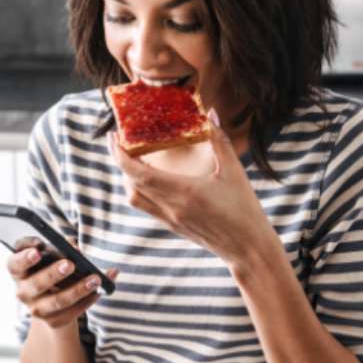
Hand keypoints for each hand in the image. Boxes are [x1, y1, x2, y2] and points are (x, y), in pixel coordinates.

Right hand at [7, 248, 119, 329]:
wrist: (51, 299)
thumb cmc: (50, 267)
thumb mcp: (50, 255)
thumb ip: (59, 246)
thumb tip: (75, 248)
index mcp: (18, 271)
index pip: (15, 264)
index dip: (24, 258)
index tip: (37, 251)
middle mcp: (23, 292)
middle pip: (37, 284)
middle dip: (54, 274)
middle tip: (70, 264)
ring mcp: (37, 309)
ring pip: (58, 301)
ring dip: (79, 289)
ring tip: (96, 279)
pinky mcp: (53, 321)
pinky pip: (72, 312)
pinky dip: (87, 301)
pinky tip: (99, 291)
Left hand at [109, 110, 276, 266]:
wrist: (247, 249)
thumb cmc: (244, 210)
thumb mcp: (234, 171)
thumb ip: (219, 140)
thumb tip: (209, 113)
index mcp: (183, 192)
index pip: (139, 174)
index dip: (121, 156)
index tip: (114, 138)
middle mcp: (171, 208)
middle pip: (131, 184)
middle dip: (120, 161)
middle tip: (119, 141)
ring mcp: (170, 219)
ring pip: (135, 198)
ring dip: (128, 178)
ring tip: (131, 158)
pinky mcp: (173, 226)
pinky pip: (146, 207)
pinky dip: (140, 190)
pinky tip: (149, 179)